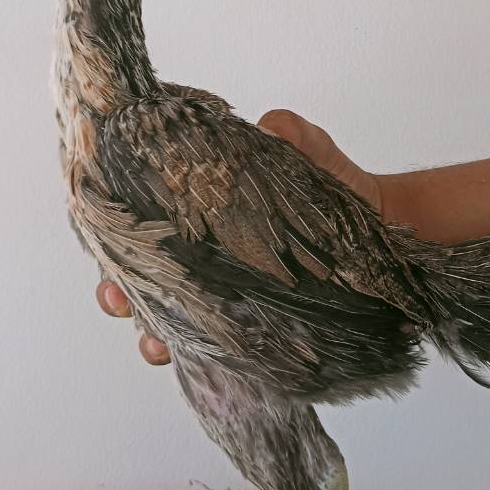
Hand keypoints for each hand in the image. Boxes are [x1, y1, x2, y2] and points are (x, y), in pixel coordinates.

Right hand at [95, 109, 383, 364]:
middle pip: (146, 279)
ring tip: (154, 342)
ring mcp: (229, 296)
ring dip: (155, 333)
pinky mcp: (257, 329)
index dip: (116, 237)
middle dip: (123, 292)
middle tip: (118, 299)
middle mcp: (206, 257)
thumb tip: (272, 127)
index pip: (144, 225)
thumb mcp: (313, 155)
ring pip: (174, 320)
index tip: (108, 247)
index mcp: (203, 214)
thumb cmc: (335, 188)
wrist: (382, 230)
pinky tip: (197, 363)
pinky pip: (220, 350)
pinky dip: (202, 359)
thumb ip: (293, 137)